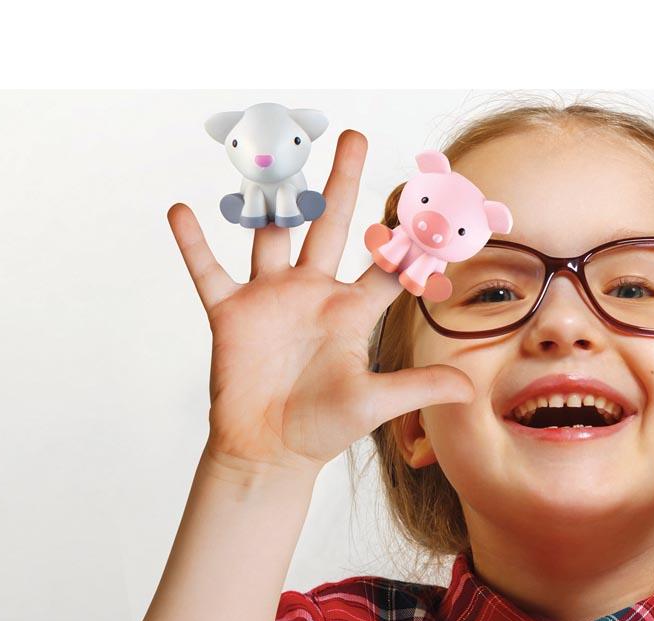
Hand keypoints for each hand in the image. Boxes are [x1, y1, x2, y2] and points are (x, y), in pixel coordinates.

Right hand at [167, 128, 476, 477]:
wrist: (269, 451)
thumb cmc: (322, 429)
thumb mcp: (375, 404)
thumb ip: (419, 388)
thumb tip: (471, 389)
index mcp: (350, 311)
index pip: (384, 264)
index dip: (407, 236)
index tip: (428, 198)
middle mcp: (312, 293)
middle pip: (330, 225)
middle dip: (343, 182)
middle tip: (355, 136)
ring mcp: (270, 299)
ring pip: (270, 233)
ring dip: (269, 196)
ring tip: (271, 153)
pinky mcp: (231, 313)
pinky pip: (208, 270)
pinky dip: (193, 244)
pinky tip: (181, 211)